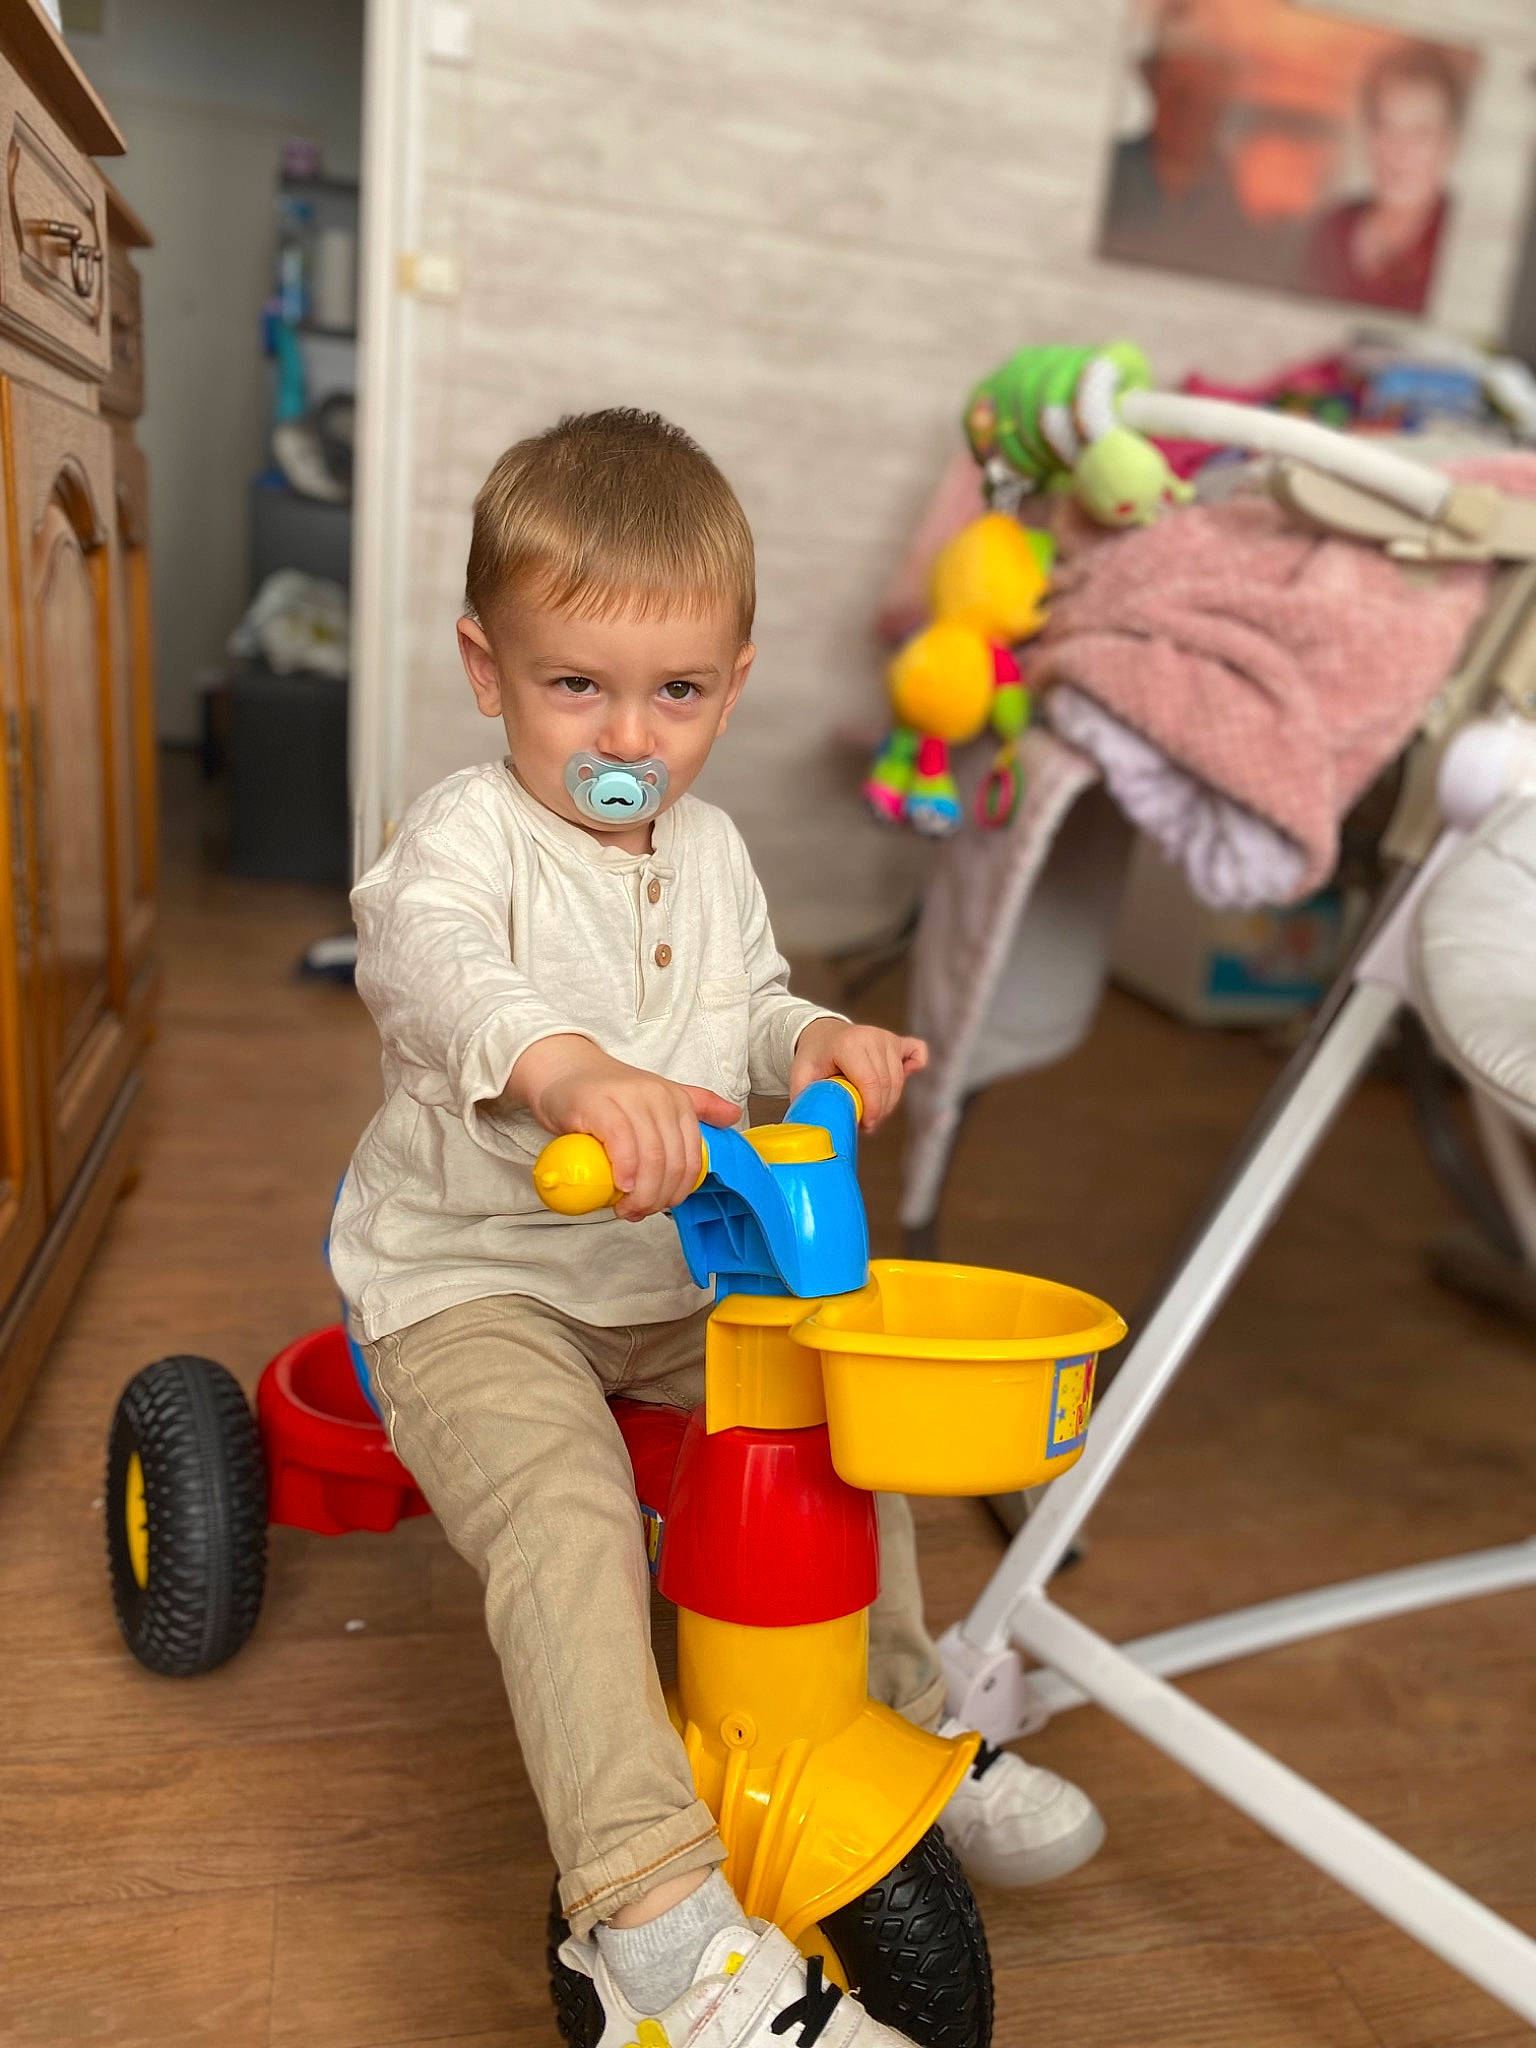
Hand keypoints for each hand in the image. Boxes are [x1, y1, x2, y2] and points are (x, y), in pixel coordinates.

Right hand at [507, 1036, 738, 1220]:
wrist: (564, 1071)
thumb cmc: (608, 1094)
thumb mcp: (656, 1098)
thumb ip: (696, 1106)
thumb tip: (734, 1116)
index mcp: (678, 1100)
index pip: (692, 1158)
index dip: (680, 1191)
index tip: (660, 1207)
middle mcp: (660, 1097)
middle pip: (673, 1163)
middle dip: (659, 1198)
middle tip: (638, 1212)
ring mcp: (632, 1099)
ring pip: (652, 1159)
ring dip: (641, 1194)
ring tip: (625, 1207)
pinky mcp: (603, 1106)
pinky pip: (624, 1146)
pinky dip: (625, 1172)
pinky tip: (619, 1187)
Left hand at [790, 1018, 927, 1132]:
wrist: (822, 1033)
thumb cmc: (814, 1056)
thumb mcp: (801, 1074)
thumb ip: (804, 1097)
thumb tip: (811, 1125)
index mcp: (848, 1045)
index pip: (870, 1083)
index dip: (872, 1109)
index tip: (865, 1124)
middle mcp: (871, 1037)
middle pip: (886, 1085)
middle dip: (880, 1110)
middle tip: (867, 1123)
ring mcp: (886, 1037)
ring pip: (899, 1079)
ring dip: (890, 1100)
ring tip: (874, 1111)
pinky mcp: (896, 1040)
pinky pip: (917, 1052)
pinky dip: (915, 1066)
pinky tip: (906, 1076)